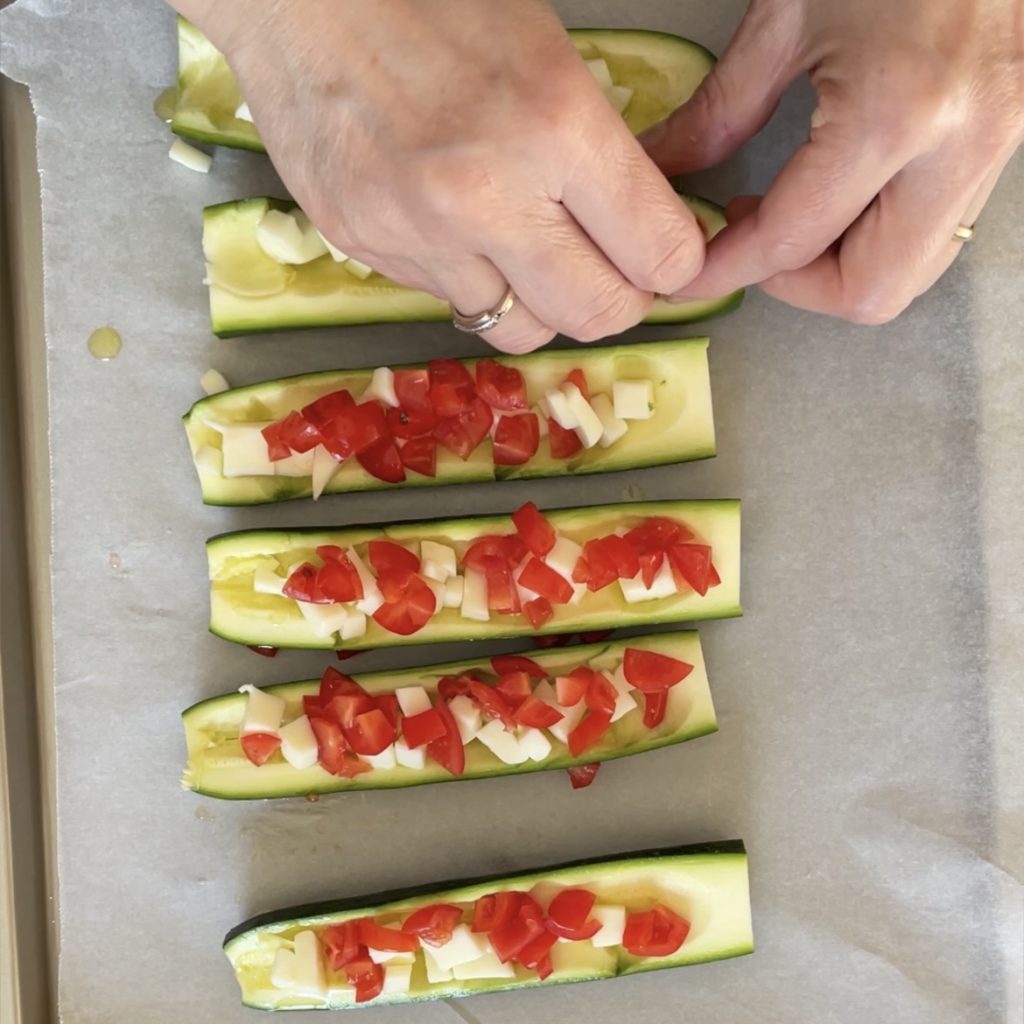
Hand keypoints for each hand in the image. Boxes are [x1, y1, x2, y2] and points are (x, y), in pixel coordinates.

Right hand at [175, 0, 705, 350]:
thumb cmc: (434, 6)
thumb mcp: (549, 56)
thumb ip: (602, 156)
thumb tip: (646, 234)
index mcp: (555, 124)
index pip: (659, 253)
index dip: (678, 262)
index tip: (669, 253)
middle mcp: (488, 196)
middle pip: (597, 315)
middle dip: (621, 300)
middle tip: (615, 271)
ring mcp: (419, 233)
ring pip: (521, 328)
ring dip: (543, 305)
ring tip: (533, 257)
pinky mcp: (367, 251)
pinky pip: (450, 304)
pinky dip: (473, 283)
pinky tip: (463, 234)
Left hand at [641, 0, 1023, 323]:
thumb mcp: (787, 16)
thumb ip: (719, 113)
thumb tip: (660, 169)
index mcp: (897, 113)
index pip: (793, 241)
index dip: (726, 269)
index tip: (689, 273)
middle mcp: (959, 148)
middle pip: (870, 294)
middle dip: (797, 287)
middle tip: (752, 247)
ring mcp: (998, 149)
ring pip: (910, 275)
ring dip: (840, 270)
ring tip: (793, 218)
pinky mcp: (1009, 142)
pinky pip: (935, 234)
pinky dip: (878, 239)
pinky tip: (840, 197)